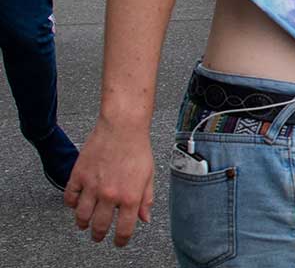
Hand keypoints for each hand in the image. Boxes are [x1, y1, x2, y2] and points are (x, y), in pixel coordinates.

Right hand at [64, 118, 154, 246]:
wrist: (122, 127)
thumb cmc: (138, 149)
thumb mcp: (149, 176)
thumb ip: (146, 199)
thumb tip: (144, 218)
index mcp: (130, 197)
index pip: (124, 229)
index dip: (121, 240)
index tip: (119, 242)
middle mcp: (110, 195)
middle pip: (99, 226)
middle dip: (98, 235)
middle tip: (98, 237)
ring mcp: (92, 187)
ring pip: (81, 216)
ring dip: (82, 224)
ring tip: (84, 225)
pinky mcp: (78, 176)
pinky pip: (69, 198)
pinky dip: (71, 205)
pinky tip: (76, 205)